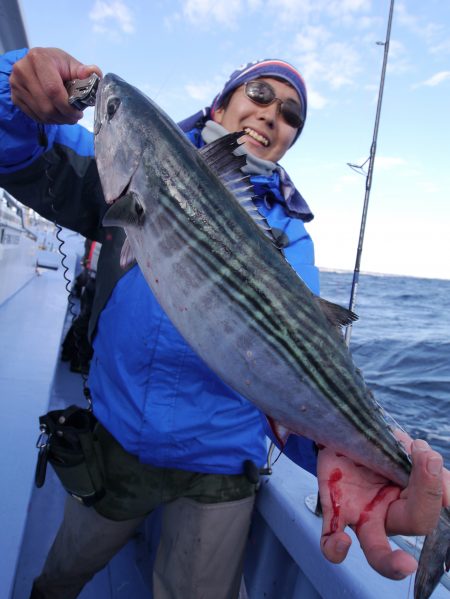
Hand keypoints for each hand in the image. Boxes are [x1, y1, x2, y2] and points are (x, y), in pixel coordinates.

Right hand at [10, 47, 101, 124]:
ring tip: (67, 116)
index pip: (53, 90)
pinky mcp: (15, 97)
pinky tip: (57, 115)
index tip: (78, 113)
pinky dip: (49, 120)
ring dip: (58, 120)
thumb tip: (93, 73)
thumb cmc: (57, 64)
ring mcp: (16, 85)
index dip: (67, 107)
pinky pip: (35, 116)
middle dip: (64, 116)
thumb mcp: (71, 64)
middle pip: (47, 106)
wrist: (37, 64)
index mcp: (38, 59)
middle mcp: (23, 71)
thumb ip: (84, 71)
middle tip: (74, 117)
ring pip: (41, 114)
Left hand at [316, 433, 449, 579]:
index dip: (433, 486)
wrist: (341, 434)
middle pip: (414, 523)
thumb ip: (420, 464)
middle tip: (428, 460)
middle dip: (427, 501)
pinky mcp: (333, 511)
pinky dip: (335, 549)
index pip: (430, 501)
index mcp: (409, 498)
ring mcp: (360, 516)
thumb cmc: (376, 446)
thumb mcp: (401, 448)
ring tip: (406, 564)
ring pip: (376, 552)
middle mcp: (388, 514)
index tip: (428, 455)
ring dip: (390, 562)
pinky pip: (329, 539)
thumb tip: (438, 473)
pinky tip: (342, 541)